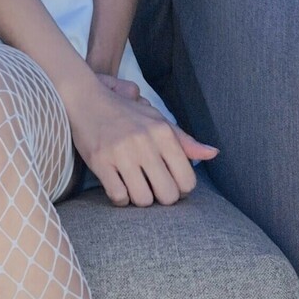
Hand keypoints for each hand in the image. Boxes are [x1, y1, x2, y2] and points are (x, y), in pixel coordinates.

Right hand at [69, 73, 219, 206]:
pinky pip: (118, 196)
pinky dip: (120, 198)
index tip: (169, 182)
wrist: (85, 99)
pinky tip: (119, 186)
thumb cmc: (125, 113)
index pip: (187, 181)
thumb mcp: (157, 121)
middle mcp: (145, 142)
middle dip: (161, 197)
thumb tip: (213, 153)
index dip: (180, 189)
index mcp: (163, 132)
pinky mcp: (100, 161)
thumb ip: (185, 141)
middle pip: (167, 195)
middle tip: (152, 188)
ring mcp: (121, 152)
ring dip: (139, 199)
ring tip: (135, 186)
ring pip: (143, 199)